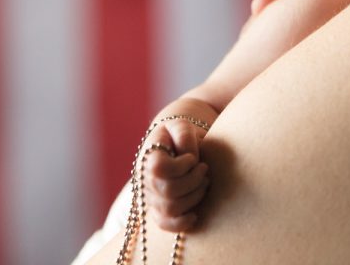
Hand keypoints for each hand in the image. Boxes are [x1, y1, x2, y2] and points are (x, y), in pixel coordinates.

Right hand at [142, 111, 211, 231]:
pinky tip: (195, 214)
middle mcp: (144, 178)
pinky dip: (181, 223)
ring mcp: (150, 196)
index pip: (159, 168)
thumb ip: (184, 135)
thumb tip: (188, 157)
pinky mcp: (157, 210)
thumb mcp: (181, 125)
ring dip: (194, 197)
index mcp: (148, 156)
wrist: (174, 145)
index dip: (181, 166)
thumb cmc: (179, 135)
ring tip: (204, 183)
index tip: (192, 158)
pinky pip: (165, 224)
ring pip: (170, 208)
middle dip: (194, 181)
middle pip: (168, 190)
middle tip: (204, 169)